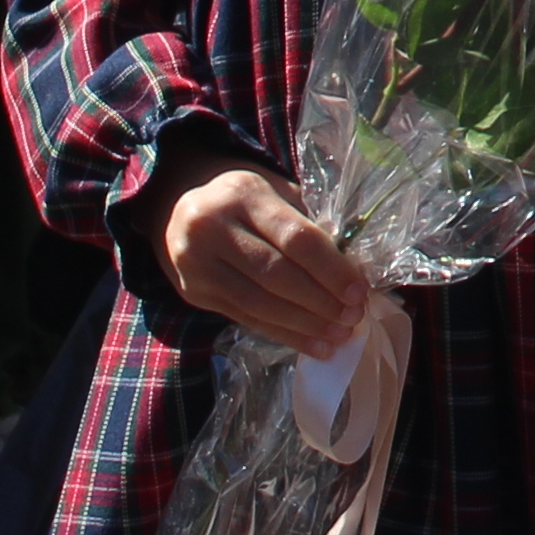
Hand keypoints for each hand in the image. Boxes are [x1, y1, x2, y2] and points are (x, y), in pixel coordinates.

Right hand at [153, 146, 375, 355]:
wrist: (176, 206)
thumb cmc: (242, 197)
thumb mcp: (273, 190)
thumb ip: (306, 219)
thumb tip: (350, 263)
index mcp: (243, 195)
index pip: (294, 237)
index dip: (330, 268)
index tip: (359, 290)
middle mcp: (213, 229)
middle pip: (276, 274)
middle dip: (320, 301)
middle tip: (353, 317)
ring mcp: (197, 265)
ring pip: (259, 304)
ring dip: (304, 325)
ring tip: (338, 337)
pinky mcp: (193, 293)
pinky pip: (245, 319)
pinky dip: (282, 334)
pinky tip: (312, 345)